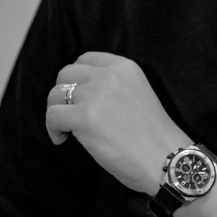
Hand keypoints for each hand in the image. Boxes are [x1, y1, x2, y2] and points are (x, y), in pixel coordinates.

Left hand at [46, 52, 184, 193]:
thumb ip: (113, 85)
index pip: (86, 59)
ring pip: (55, 94)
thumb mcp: (138, 93)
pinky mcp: (84, 117)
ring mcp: (96, 95)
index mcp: (125, 67)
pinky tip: (63, 139)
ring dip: (57, 112)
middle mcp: (109, 75)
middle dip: (63, 94)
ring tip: (67, 129)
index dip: (77, 78)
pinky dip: (53, 129)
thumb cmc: (153, 134)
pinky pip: (52, 116)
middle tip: (70, 114)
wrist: (164, 157)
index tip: (79, 96)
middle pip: (65, 73)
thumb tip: (79, 92)